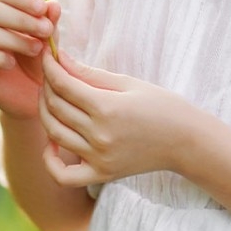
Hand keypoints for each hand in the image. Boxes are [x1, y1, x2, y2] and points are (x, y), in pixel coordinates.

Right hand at [0, 0, 57, 119]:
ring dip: (14, 40)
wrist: (33, 93)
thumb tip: (53, 5)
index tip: (43, 9)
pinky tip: (12, 63)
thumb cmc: (39, 57)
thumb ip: (50, 21)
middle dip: (22, 19)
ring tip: (37, 50)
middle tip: (46, 31)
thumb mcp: (48, 37)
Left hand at [39, 49, 197, 186]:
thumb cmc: (160, 105)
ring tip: (51, 97)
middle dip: (47, 85)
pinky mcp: (101, 175)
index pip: (63, 84)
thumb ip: (89, 73)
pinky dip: (50, 160)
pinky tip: (52, 141)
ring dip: (45, 112)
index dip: (49, 66)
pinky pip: (63, 175)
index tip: (46, 55)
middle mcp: (99, 136)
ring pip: (54, 134)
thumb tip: (59, 58)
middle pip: (55, 107)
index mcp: (107, 108)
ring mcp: (99, 158)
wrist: (185, 141)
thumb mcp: (127, 82)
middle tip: (50, 72)